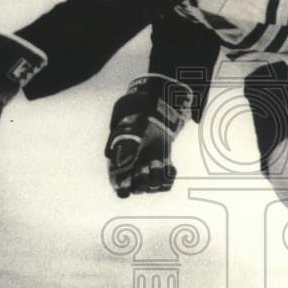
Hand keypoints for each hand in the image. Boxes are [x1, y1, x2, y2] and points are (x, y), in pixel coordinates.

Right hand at [105, 75, 191, 197]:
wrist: (159, 99)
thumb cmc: (141, 110)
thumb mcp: (133, 126)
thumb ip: (127, 146)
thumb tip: (122, 166)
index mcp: (120, 155)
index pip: (117, 180)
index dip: (122, 186)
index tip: (128, 185)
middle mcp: (133, 162)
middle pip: (135, 187)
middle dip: (142, 182)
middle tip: (147, 168)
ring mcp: (148, 162)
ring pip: (151, 186)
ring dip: (157, 180)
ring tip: (160, 165)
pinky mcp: (162, 161)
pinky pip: (165, 180)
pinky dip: (168, 177)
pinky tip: (170, 166)